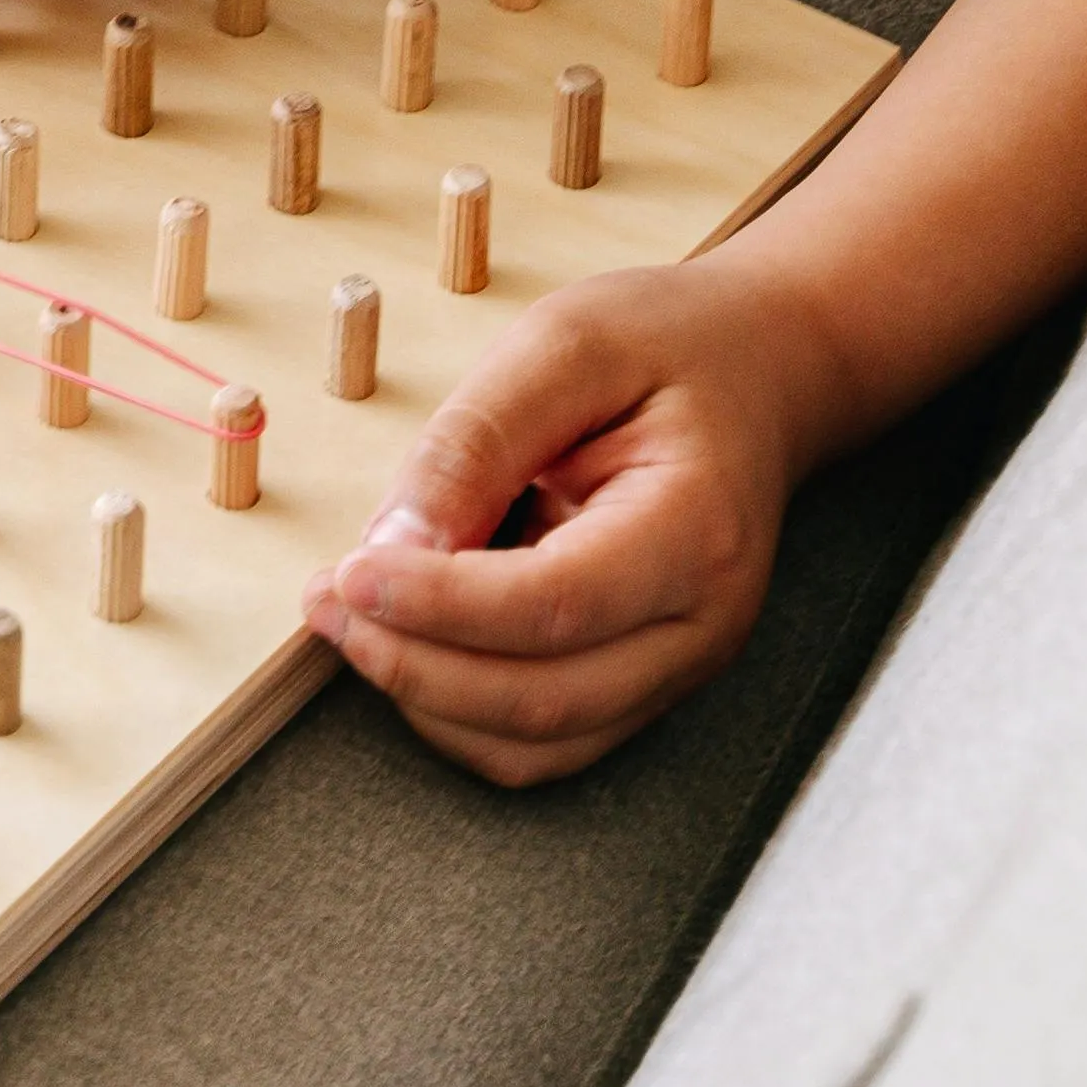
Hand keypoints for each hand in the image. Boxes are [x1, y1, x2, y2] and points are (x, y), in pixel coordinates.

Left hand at [305, 252, 854, 784]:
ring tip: (354, 617)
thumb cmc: (669, 347)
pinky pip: (540, 740)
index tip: (348, 570)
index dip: (439, 603)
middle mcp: (703, 623)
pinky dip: (458, 710)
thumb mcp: (566, 343)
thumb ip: (476, 439)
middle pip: (542, 702)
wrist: (760, 371)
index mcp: (699, 529)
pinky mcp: (643, 683)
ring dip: (426, 699)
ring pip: (535, 744)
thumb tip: (392, 542)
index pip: (557, 604)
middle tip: (326, 600)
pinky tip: (412, 638)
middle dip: (414, 666)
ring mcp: (678, 667)